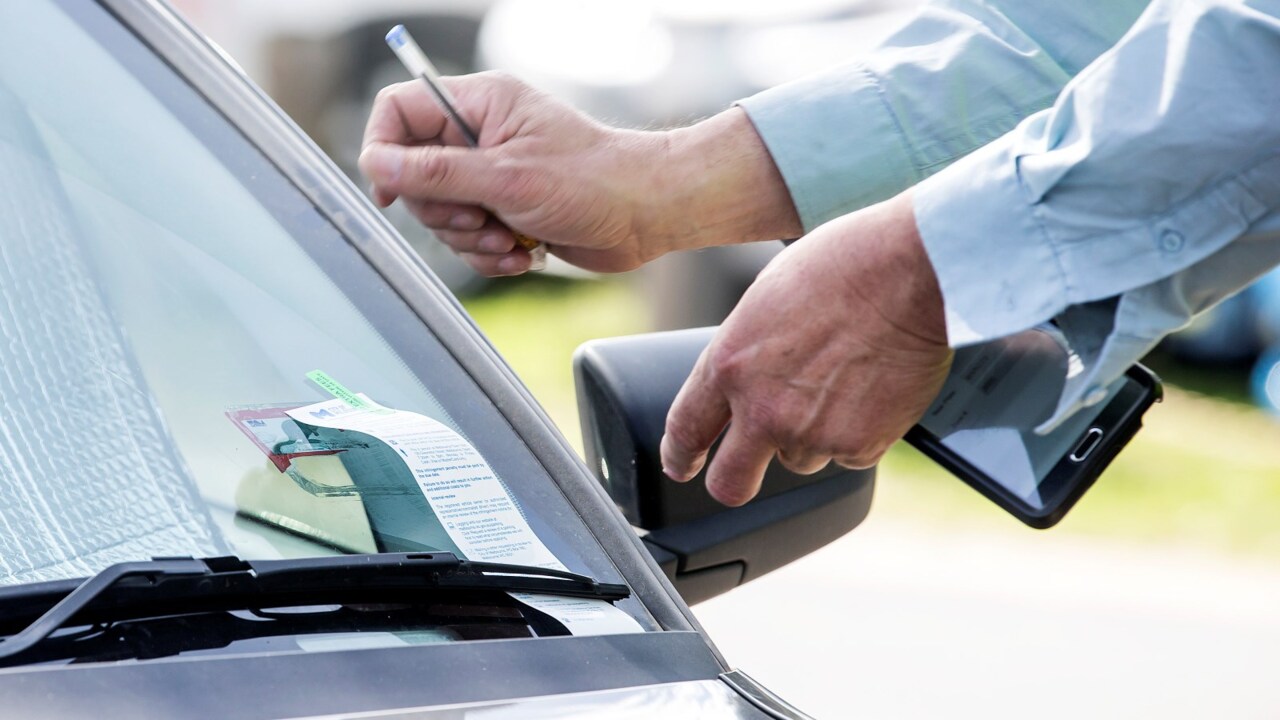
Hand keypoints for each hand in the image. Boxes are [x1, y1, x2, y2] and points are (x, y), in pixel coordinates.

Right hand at [360, 72, 799, 274]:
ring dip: (471, 239)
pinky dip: (491, 255)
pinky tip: (523, 254)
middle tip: (480, 219)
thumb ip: (436, 172)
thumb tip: (378, 164)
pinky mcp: (506, 212)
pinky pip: (470, 240)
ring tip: (509, 239)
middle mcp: (482, 136)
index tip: (391, 192)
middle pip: (415, 174)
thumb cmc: (591, 181)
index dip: (384, 149)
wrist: (646, 216)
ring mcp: (493, 175)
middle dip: (443, 211)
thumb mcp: (505, 178)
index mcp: (480, 105)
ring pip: (443, 215)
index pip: (400, 111)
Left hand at [660, 191, 952, 505]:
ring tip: (840, 382)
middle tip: (741, 477)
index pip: (686, 428)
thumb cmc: (842, 267)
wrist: (910, 271)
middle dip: (732, 484)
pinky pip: (850, 455)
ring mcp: (812, 433)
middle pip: (731, 482)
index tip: (681, 465)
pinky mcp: (860, 446)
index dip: (679, 455)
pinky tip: (871, 389)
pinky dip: (858, 433)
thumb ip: (746, 354)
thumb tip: (746, 381)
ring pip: (800, 459)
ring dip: (812, 437)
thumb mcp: (765, 301)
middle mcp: (763, 408)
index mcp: (730, 365)